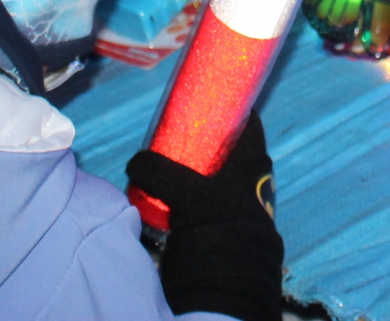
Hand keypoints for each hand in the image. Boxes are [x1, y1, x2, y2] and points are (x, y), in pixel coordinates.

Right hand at [127, 113, 283, 320]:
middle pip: (230, 150)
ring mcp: (240, 209)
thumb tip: (136, 163)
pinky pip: (206, 204)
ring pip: (217, 178)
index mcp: (253, 165)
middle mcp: (252, 184)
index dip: (232, 108)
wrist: (226, 291)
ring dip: (195, 171)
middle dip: (206, 140)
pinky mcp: (225, 233)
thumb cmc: (219, 232)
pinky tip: (166, 201)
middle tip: (177, 131)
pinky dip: (189, 198)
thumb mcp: (188, 196)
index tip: (207, 97)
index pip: (249, 124)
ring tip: (166, 165)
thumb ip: (159, 172)